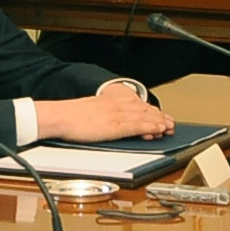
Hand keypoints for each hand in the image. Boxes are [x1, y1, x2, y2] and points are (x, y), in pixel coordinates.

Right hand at [35, 89, 175, 141]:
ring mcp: (116, 114)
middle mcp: (115, 105)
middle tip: (170, 122)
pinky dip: (150, 127)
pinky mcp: (115, 125)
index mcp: (108, 100)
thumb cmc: (69, 116)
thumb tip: (106, 122)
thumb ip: (101, 114)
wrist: (60, 116)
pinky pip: (137, 125)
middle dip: (158, 115)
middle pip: (143, 109)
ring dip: (159, 121)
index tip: (158, 114)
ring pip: (144, 116)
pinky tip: (158, 130)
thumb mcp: (89, 110)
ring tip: (169, 127)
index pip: (134, 103)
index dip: (149, 109)